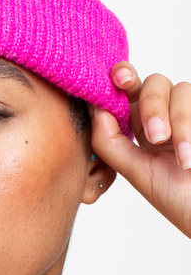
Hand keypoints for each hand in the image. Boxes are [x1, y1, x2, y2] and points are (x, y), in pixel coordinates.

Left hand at [89, 63, 190, 237]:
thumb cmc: (175, 197)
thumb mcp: (136, 171)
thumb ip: (110, 141)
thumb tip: (93, 107)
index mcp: (140, 126)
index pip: (127, 91)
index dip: (121, 77)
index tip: (119, 79)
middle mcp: (165, 115)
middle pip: (153, 84)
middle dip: (152, 105)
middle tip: (158, 137)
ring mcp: (189, 114)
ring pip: (181, 89)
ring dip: (181, 123)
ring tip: (184, 158)